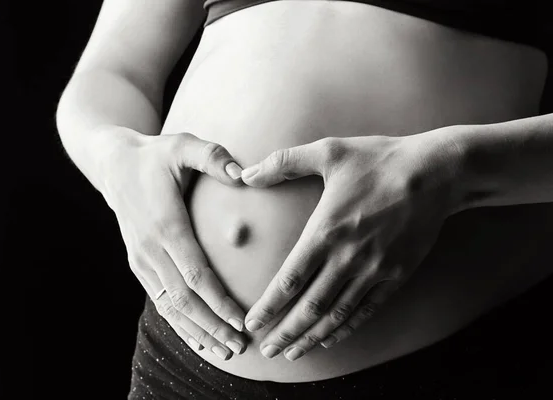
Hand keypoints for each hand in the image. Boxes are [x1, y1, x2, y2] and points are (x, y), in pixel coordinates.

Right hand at [102, 127, 248, 359]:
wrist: (115, 164)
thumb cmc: (155, 155)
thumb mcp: (183, 145)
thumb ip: (213, 157)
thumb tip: (244, 174)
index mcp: (166, 225)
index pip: (195, 275)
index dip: (218, 302)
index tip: (240, 321)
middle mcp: (151, 249)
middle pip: (184, 299)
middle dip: (212, 325)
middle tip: (240, 346)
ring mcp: (141, 259)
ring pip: (170, 305)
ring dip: (196, 330)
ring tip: (224, 350)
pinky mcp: (139, 263)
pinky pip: (159, 299)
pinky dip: (178, 321)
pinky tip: (196, 336)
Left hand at [241, 131, 461, 360]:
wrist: (436, 172)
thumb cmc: (378, 159)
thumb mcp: (328, 151)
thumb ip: (283, 163)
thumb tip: (246, 174)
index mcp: (326, 231)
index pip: (289, 280)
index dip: (269, 306)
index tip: (251, 324)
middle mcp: (348, 257)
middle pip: (310, 307)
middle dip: (285, 332)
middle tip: (267, 351)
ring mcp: (375, 270)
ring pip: (337, 314)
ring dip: (312, 337)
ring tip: (293, 353)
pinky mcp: (397, 274)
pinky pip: (367, 310)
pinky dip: (346, 328)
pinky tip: (330, 338)